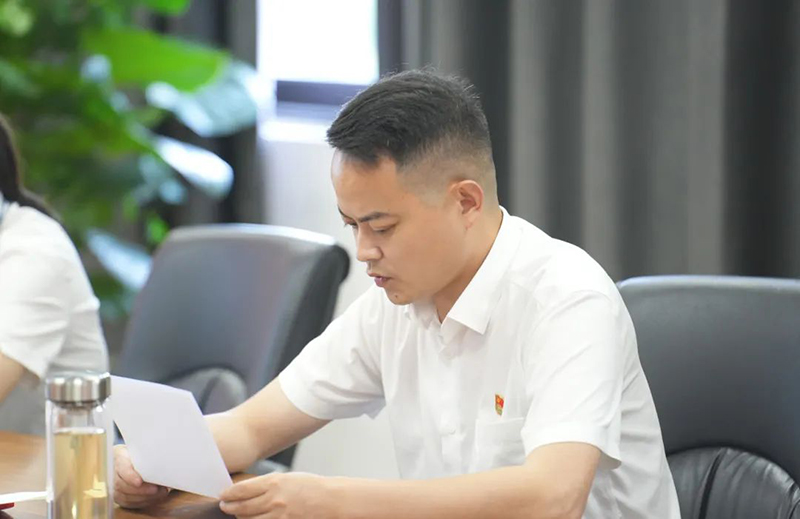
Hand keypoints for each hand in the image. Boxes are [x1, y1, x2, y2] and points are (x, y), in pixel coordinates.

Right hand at [113, 444, 170, 507]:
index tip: (139, 482)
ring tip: (160, 493)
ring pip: (125, 496)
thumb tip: (164, 462)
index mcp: (119, 455)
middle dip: (141, 490)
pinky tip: (154, 498)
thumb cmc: (141, 452)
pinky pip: (128, 503)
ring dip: (144, 497)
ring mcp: (113, 485)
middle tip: (157, 489)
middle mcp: (112, 470)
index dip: (129, 476)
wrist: (132, 458)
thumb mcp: (144, 448)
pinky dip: (142, 502)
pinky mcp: (118, 496)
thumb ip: (149, 454)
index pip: (121, 466)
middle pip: (121, 485)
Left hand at [219, 472, 337, 518]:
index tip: (223, 495)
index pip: (242, 490)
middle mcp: (274, 499)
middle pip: (242, 507)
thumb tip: (248, 490)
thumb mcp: (287, 478)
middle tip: (224, 506)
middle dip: (229, 507)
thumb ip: (267, 484)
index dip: (229, 494)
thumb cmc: (310, 486)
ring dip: (240, 517)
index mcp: (274, 482)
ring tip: (236, 514)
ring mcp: (278, 515)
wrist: (330, 499)